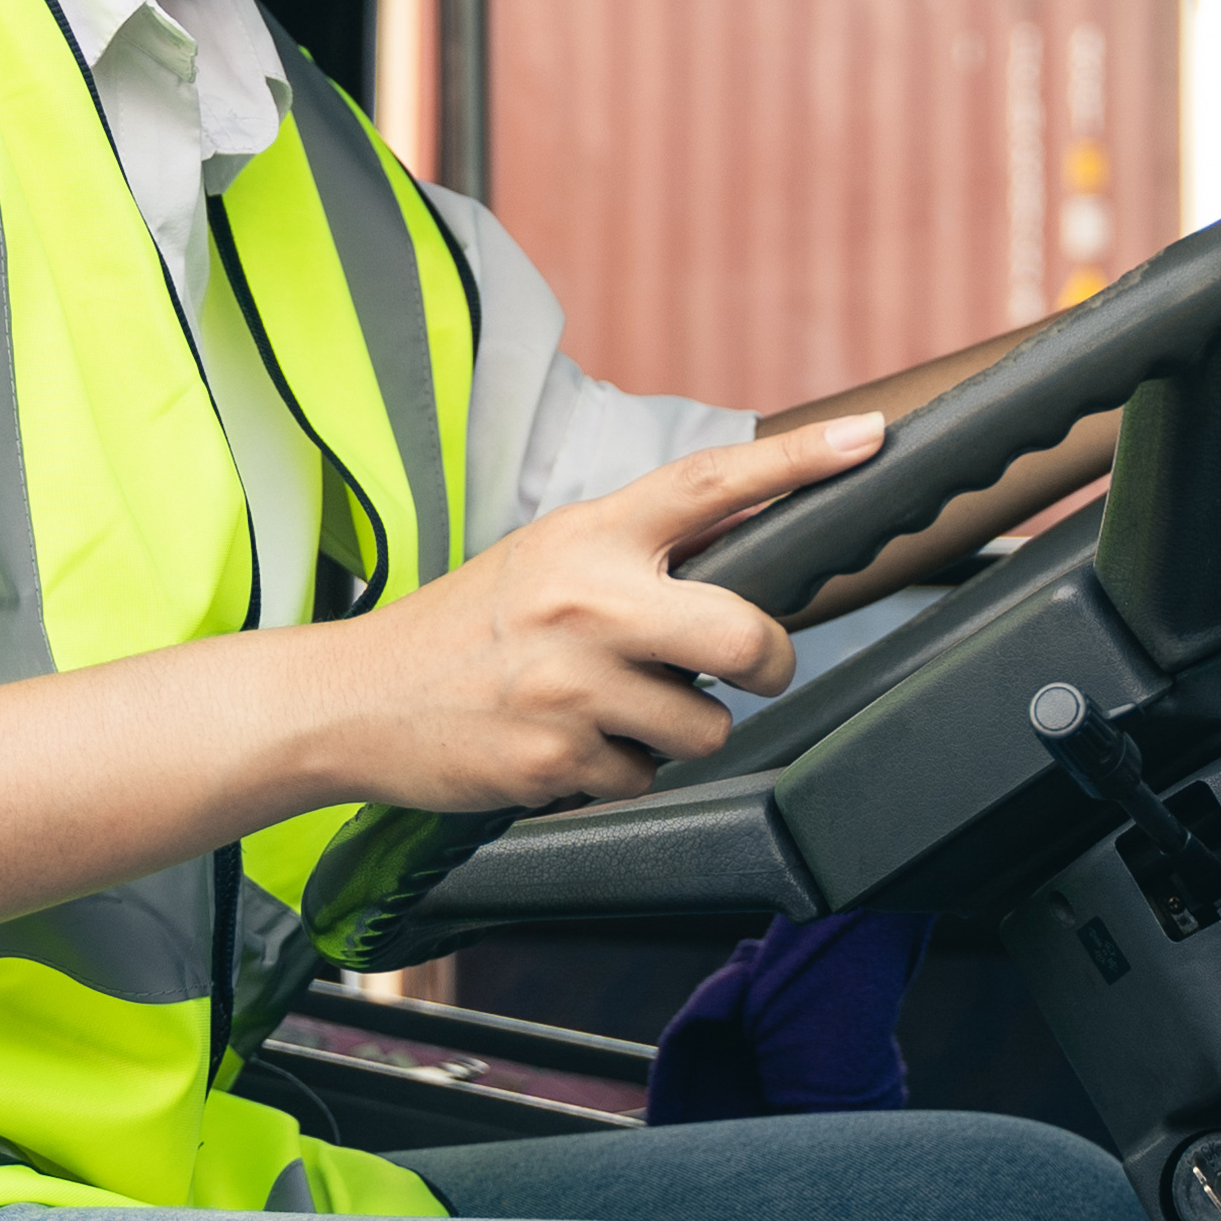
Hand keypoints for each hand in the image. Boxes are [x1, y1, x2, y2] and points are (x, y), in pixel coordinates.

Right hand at [312, 416, 878, 814]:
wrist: (352, 698)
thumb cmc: (461, 630)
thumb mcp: (545, 558)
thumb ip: (634, 554)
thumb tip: (739, 556)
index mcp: (588, 537)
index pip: (710, 484)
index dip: (798, 459)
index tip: (867, 440)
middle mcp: (585, 601)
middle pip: (744, 634)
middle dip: (767, 663)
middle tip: (752, 668)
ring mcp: (570, 686)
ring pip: (703, 726)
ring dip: (675, 732)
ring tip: (607, 711)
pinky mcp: (554, 760)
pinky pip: (641, 779)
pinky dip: (615, 774)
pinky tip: (562, 747)